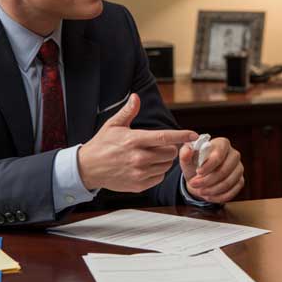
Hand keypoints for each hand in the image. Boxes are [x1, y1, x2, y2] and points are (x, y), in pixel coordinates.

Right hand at [77, 93, 196, 191]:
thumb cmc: (102, 144)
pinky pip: (159, 177)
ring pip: (166, 166)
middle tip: (159, 146)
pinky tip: (146, 166)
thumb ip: (128, 112)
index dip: (182, 135)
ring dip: (164, 160)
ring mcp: (139, 173)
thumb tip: (136, 97)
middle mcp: (138, 157)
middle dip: (169, 148)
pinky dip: (157, 172)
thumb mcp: (113, 125)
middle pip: (170, 153)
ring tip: (151, 155)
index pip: (164, 137)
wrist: (87, 168)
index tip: (194, 134)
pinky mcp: (138, 185)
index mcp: (134, 140)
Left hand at [179, 137, 243, 203]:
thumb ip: (185, 153)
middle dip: (207, 181)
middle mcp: (234, 154)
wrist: (200, 175)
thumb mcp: (187, 158)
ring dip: (212, 190)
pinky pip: (232, 191)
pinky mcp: (240, 180)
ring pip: (228, 182)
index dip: (208, 166)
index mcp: (222, 143)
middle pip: (224, 170)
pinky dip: (219, 197)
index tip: (197, 172)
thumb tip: (187, 151)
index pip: (219, 155)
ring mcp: (239, 168)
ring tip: (200, 191)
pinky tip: (209, 196)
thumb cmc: (194, 163)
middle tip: (194, 184)